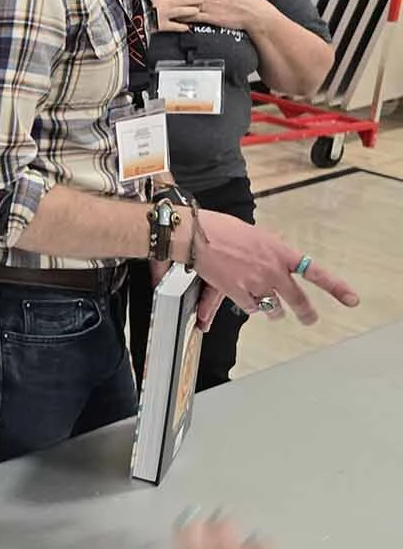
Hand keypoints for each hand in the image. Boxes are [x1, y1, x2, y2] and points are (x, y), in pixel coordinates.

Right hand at [184, 210, 357, 328]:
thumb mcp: (254, 235)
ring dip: (273, 311)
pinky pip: (251, 307)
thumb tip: (272, 260)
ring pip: (272, 307)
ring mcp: (256, 283)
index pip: (315, 272)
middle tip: (310, 319)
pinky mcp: (238, 292)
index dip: (336, 287)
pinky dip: (250, 307)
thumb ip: (268, 251)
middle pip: (296, 299)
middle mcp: (272, 270)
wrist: (197, 235)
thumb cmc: (220, 229)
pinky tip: (246, 301)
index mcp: (280, 251)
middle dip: (305, 312)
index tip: (351, 299)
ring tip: (273, 312)